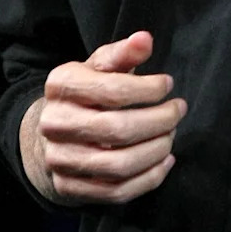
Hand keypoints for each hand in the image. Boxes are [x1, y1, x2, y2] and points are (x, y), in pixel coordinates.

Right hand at [21, 30, 186, 205]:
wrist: (52, 133)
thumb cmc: (87, 93)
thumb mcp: (100, 65)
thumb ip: (123, 53)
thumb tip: (145, 39)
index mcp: (61, 86)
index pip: (113, 90)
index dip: (149, 89)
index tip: (169, 85)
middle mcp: (54, 124)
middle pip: (118, 130)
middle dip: (159, 121)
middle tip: (178, 111)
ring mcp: (59, 161)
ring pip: (119, 165)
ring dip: (157, 150)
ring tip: (172, 134)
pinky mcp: (69, 188)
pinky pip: (117, 192)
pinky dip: (149, 178)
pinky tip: (166, 160)